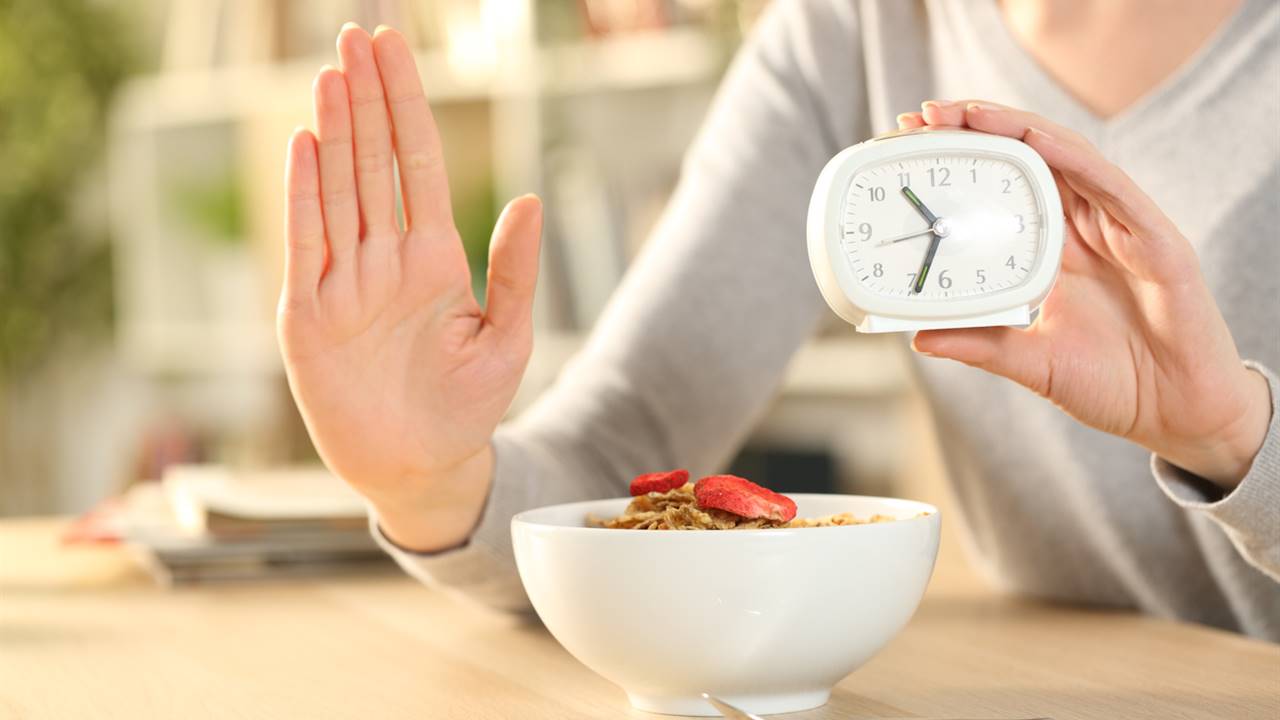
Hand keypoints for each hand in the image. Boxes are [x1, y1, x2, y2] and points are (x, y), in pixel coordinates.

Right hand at [278, 24, 541, 549]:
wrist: (423, 468)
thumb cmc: (467, 407)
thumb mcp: (505, 338)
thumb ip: (514, 271)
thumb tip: (528, 199)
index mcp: (434, 258)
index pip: (419, 164)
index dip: (408, 106)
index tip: (396, 51)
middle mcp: (385, 260)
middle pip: (373, 162)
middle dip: (366, 99)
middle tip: (356, 36)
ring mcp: (344, 283)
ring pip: (339, 190)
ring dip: (335, 130)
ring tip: (331, 74)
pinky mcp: (308, 315)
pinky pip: (307, 243)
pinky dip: (305, 195)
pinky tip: (306, 145)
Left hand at [896, 101, 1270, 489]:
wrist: (1178, 414)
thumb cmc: (1114, 384)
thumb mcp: (1030, 362)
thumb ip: (980, 344)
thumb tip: (919, 337)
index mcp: (1056, 251)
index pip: (1005, 187)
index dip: (964, 161)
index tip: (912, 142)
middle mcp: (1086, 229)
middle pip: (1029, 159)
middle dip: (979, 129)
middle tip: (924, 115)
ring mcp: (1121, 228)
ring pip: (1067, 157)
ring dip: (1017, 129)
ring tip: (968, 113)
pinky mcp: (1156, 239)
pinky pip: (1112, 186)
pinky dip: (1073, 158)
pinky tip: (1037, 139)